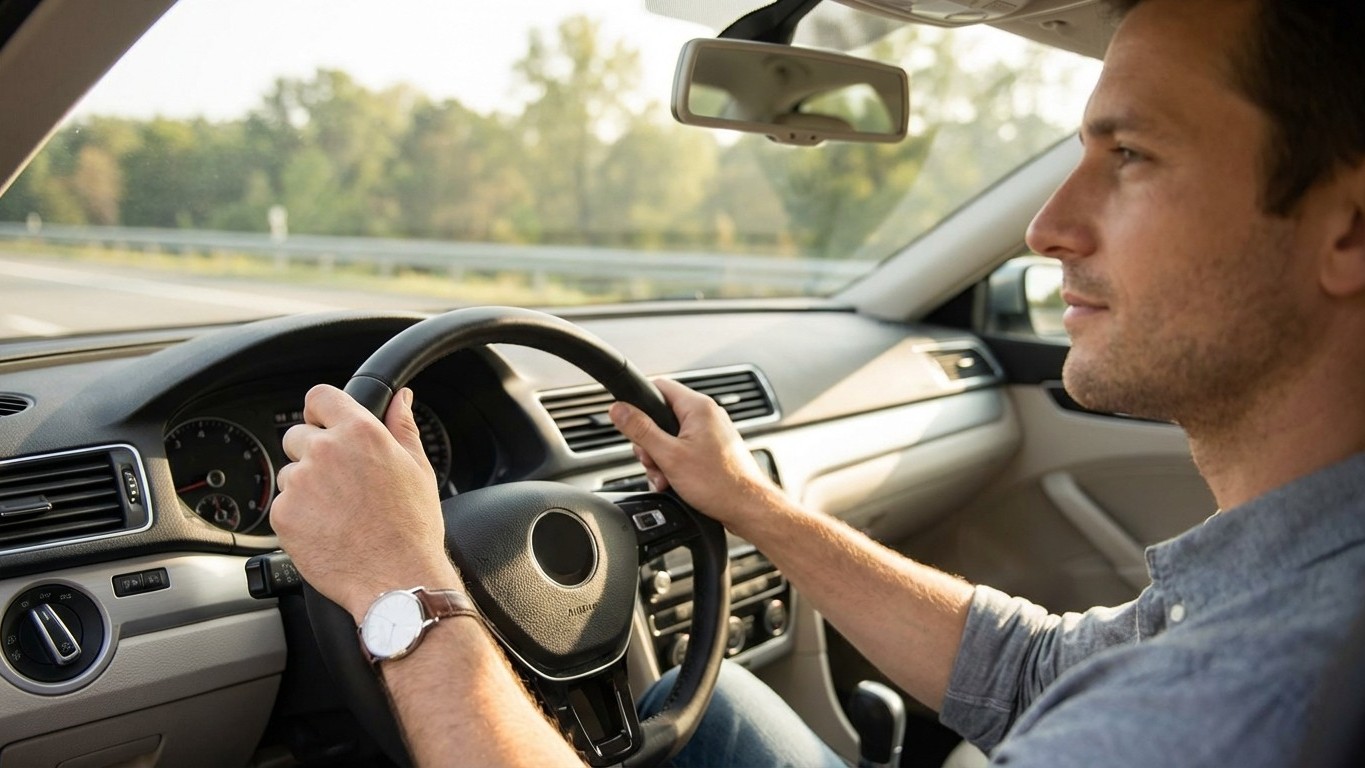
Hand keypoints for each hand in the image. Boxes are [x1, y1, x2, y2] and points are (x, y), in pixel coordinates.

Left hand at [273, 384, 459, 621]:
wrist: (395, 578)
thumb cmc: (412, 528)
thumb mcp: (418, 469)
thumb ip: (402, 426)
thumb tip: (401, 399)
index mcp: (360, 433)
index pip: (320, 397)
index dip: (320, 410)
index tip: (324, 423)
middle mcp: (325, 451)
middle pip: (297, 436)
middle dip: (313, 453)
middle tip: (340, 483)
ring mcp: (300, 482)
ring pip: (290, 474)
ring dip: (306, 487)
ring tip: (338, 513)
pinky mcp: (283, 514)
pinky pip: (284, 505)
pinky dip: (299, 516)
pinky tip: (327, 530)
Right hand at [609, 378, 778, 528]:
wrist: (747, 508)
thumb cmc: (719, 483)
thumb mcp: (669, 456)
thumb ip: (640, 430)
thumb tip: (618, 409)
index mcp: (698, 407)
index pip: (659, 387)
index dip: (639, 403)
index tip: (629, 421)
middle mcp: (707, 416)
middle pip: (661, 417)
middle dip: (650, 443)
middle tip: (653, 461)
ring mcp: (711, 434)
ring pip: (670, 438)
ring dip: (661, 459)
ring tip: (667, 477)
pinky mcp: (713, 451)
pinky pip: (684, 451)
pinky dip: (674, 466)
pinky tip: (675, 482)